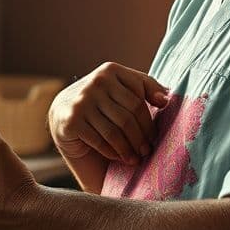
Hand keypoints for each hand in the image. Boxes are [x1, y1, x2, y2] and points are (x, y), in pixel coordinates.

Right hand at [49, 62, 169, 168]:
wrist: (62, 113)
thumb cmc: (101, 103)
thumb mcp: (121, 90)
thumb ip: (145, 88)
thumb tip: (166, 98)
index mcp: (110, 70)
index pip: (138, 97)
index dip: (149, 120)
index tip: (155, 135)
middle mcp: (95, 82)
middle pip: (129, 116)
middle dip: (141, 137)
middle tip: (147, 151)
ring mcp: (81, 101)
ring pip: (115, 131)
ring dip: (129, 149)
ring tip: (136, 159)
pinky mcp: (71, 121)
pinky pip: (100, 141)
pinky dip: (113, 152)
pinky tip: (119, 157)